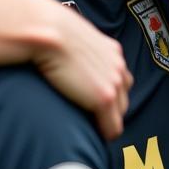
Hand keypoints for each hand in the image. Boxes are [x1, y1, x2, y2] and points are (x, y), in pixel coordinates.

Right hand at [33, 0, 133, 140]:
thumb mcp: (71, 37)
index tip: (89, 104)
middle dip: (108, 111)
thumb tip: (62, 56)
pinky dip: (103, 135)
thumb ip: (77, 49)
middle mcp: (119, 66)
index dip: (105, 94)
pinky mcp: (103, 98)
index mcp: (112, 52)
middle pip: (122, 99)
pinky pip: (112, 127)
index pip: (120, 80)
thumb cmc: (47, 31)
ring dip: (104, 122)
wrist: (46, 30)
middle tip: (88, 121)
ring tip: (86, 130)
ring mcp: (114, 82)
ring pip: (118, 114)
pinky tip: (88, 138)